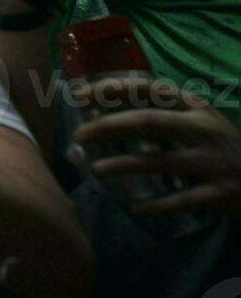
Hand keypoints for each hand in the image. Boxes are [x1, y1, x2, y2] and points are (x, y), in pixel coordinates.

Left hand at [74, 76, 240, 216]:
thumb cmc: (219, 147)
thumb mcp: (195, 124)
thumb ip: (156, 118)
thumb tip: (101, 118)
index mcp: (195, 107)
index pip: (149, 89)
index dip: (113, 89)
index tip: (79, 93)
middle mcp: (203, 129)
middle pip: (150, 122)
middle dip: (111, 126)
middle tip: (79, 135)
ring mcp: (213, 161)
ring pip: (162, 162)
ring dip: (125, 165)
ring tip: (97, 171)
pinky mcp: (220, 193)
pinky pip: (182, 200)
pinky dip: (157, 205)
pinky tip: (135, 208)